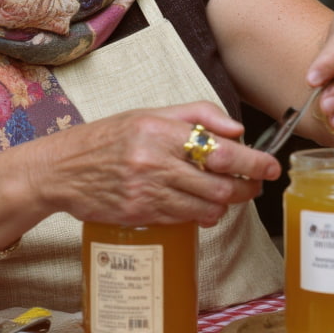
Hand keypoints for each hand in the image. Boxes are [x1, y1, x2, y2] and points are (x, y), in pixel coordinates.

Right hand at [38, 102, 279, 227]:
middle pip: (220, 186)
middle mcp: (155, 162)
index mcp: (160, 131)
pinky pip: (186, 219)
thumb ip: (197, 115)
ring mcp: (147, 193)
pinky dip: (203, 214)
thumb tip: (236, 129)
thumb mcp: (150, 113)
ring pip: (207, 207)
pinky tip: (202, 203)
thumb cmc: (108, 138)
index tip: (270, 165)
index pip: (219, 150)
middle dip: (247, 187)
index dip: (253, 162)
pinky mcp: (141, 215)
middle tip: (255, 183)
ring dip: (228, 204)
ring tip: (230, 194)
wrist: (62, 170)